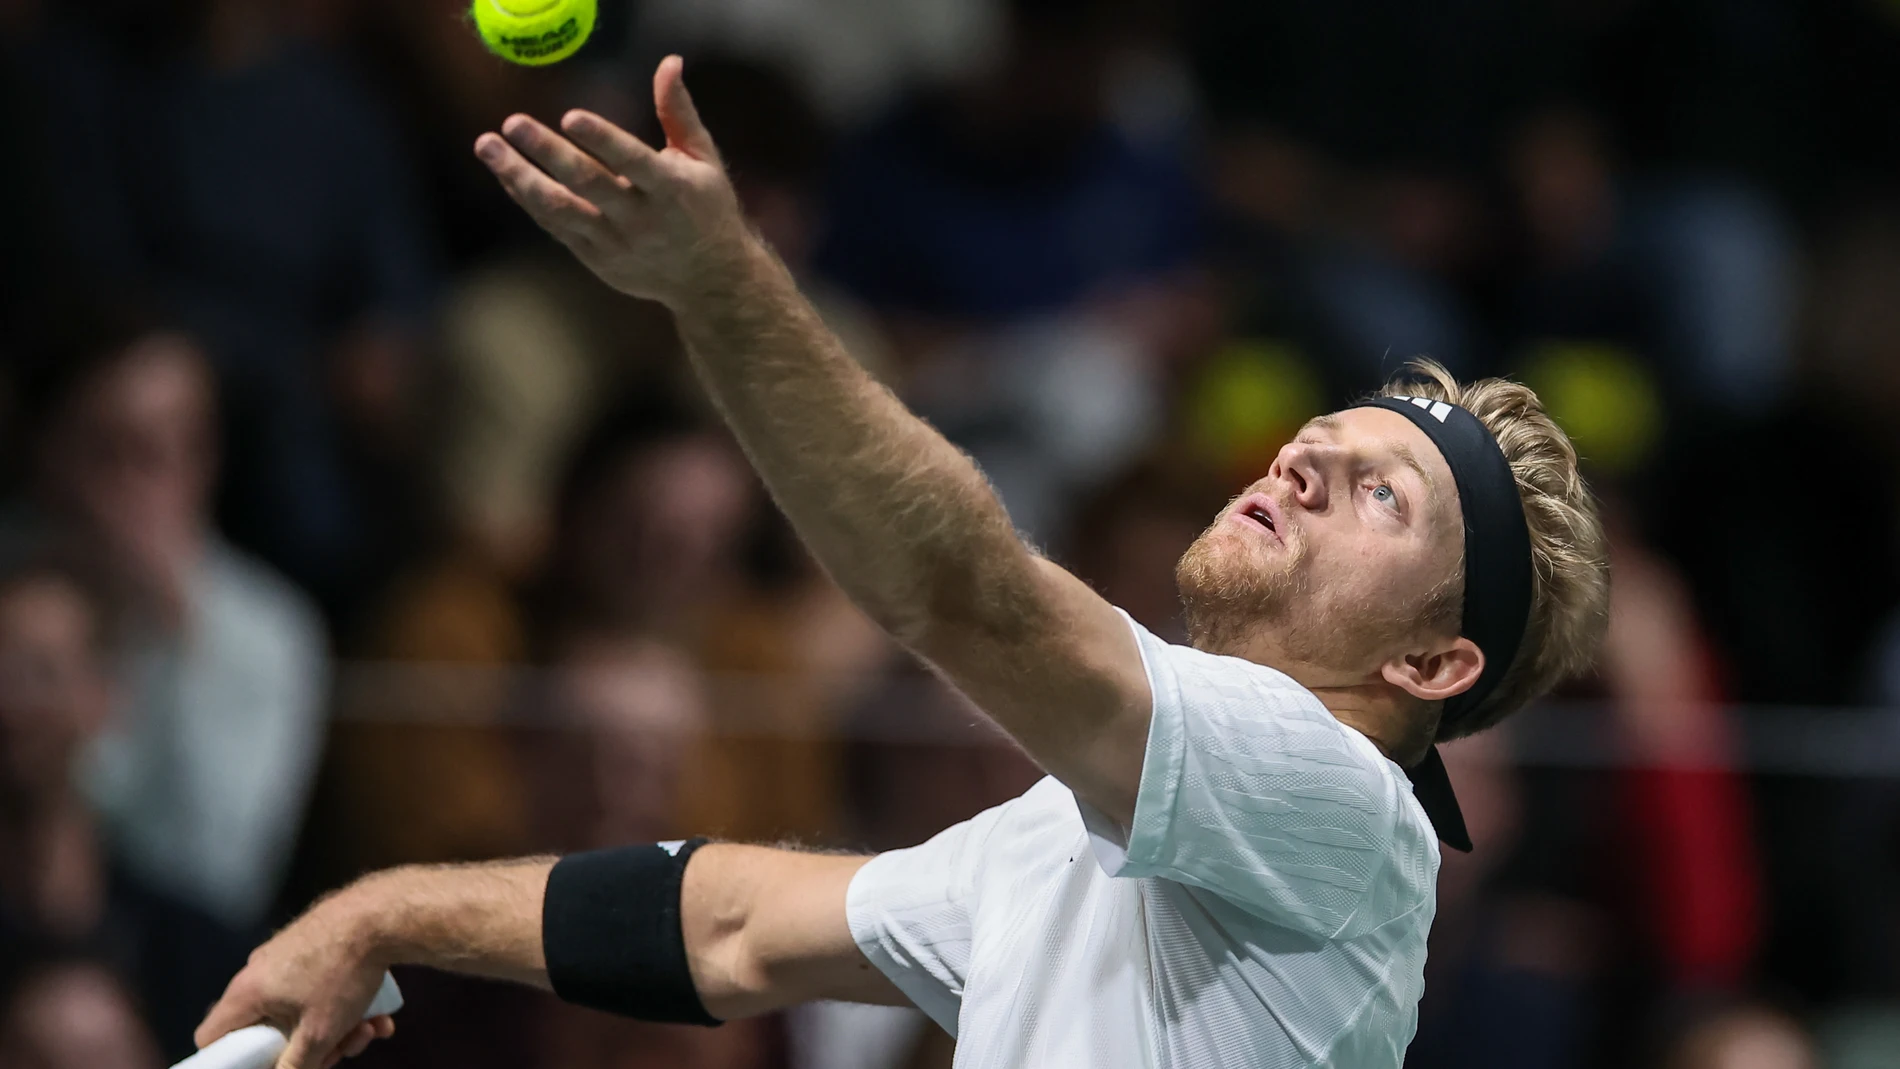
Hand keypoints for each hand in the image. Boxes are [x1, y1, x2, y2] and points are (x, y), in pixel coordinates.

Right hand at [193, 894, 395, 1068]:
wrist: (384, 915)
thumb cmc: (344, 972)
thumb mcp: (320, 1033)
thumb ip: (296, 1065)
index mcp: (247, 991)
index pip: (212, 1035)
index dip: (231, 1059)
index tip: (265, 1064)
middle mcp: (260, 969)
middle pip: (269, 1029)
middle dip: (307, 1048)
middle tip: (340, 1051)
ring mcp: (287, 955)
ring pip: (302, 1010)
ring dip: (337, 1029)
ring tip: (371, 1029)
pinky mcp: (315, 945)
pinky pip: (320, 988)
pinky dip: (345, 1005)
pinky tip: (380, 1016)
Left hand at [473, 55, 751, 305]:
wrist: (709, 279)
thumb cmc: (706, 208)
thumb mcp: (703, 160)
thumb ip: (679, 112)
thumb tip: (669, 62)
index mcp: (672, 190)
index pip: (633, 161)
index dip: (602, 139)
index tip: (570, 115)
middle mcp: (641, 219)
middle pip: (587, 184)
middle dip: (547, 152)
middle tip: (512, 122)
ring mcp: (615, 242)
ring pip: (559, 209)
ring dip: (519, 176)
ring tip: (487, 145)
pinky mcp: (596, 258)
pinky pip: (554, 225)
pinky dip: (526, 198)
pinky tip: (506, 172)